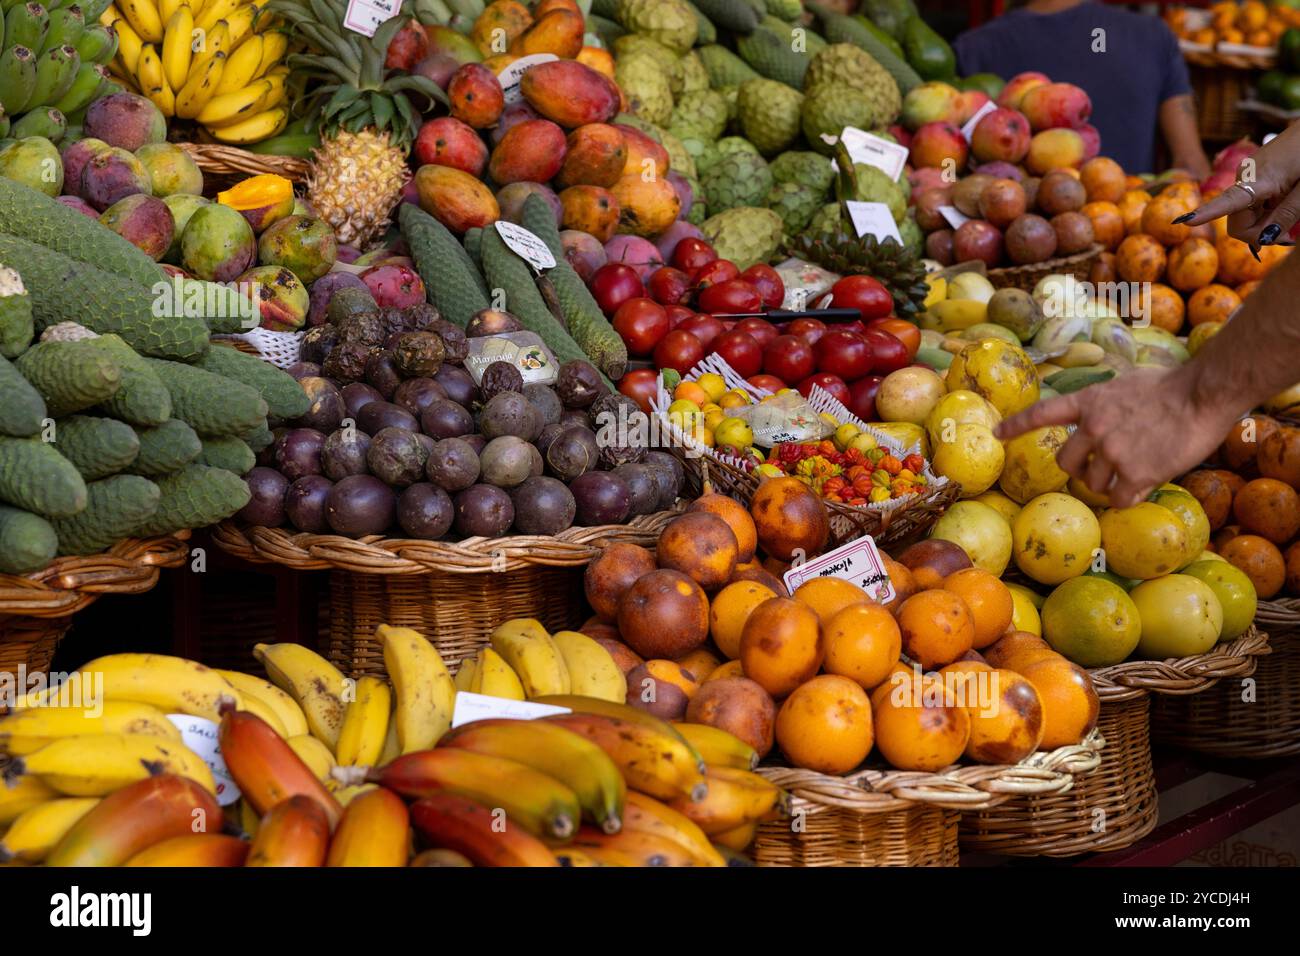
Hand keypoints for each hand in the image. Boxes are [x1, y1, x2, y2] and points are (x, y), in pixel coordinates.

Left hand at [995, 368, 1239, 507]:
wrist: (1202, 394)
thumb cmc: (1172, 386)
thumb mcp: (1125, 384)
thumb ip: (1104, 404)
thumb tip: (1095, 418)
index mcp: (1089, 402)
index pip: (1043, 414)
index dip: (1017, 426)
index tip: (996, 434)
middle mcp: (1093, 427)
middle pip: (1065, 463)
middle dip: (1080, 469)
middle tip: (1103, 467)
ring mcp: (1112, 451)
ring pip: (1093, 484)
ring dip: (1109, 483)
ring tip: (1135, 468)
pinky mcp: (1135, 472)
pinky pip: (1119, 499)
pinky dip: (1129, 496)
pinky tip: (1145, 483)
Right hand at [1181, 122, 1299, 247]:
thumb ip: (1287, 214)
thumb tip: (1266, 238)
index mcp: (1258, 178)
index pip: (1228, 202)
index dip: (1206, 214)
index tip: (1186, 221)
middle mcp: (1244, 177)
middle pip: (1237, 220)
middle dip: (1258, 233)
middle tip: (1288, 237)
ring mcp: (1246, 175)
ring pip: (1244, 214)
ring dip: (1263, 223)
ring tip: (1291, 218)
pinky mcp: (1251, 175)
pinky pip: (1250, 203)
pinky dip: (1264, 212)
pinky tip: (1283, 206)